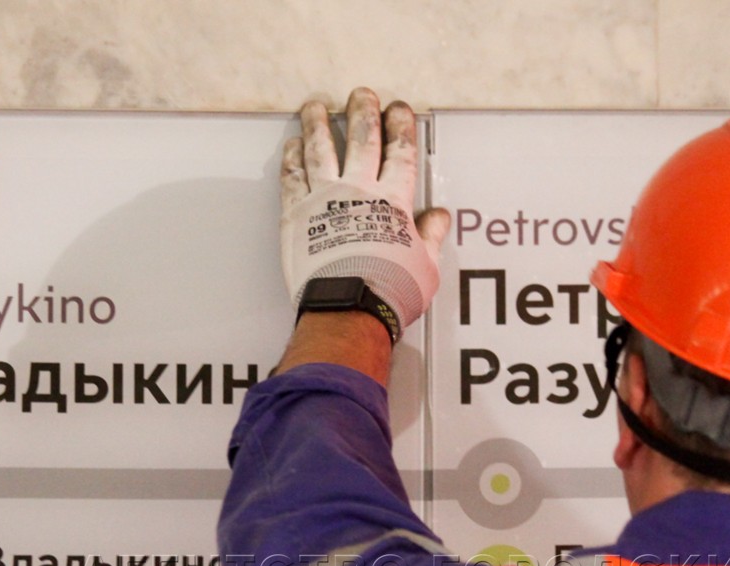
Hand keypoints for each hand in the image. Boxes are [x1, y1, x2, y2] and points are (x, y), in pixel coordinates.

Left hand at [280, 88, 450, 340]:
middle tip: (360, 94)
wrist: (349, 307)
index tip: (399, 109)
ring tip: (316, 105)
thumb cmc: (389, 291)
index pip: (400, 153)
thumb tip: (438, 218)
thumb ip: (429, 237)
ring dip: (318, 124)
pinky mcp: (296, 214)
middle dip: (362, 112)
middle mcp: (358, 191)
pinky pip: (292, 177)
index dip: (401, 128)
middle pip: (361, 140)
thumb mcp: (425, 266)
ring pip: (320, 150)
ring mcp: (324, 199)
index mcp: (393, 201)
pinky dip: (292, 157)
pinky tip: (293, 144)